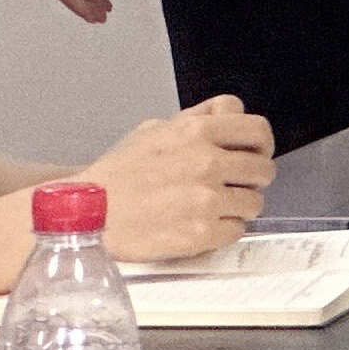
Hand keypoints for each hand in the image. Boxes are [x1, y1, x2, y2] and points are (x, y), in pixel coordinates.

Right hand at [82, 100, 275, 263]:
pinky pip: (237, 231)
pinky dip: (224, 231)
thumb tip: (231, 115)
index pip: (259, 131)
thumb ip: (199, 119)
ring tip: (213, 208)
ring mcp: (205, 199)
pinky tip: (202, 226)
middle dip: (250, 179)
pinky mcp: (199, 234)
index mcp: (198, 132)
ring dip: (238, 207)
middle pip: (263, 170)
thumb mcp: (156, 129)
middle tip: (232, 186)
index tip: (254, 155)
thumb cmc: (118, 174)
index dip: (261, 145)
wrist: (85, 214)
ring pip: (254, 203)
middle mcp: (207, 162)